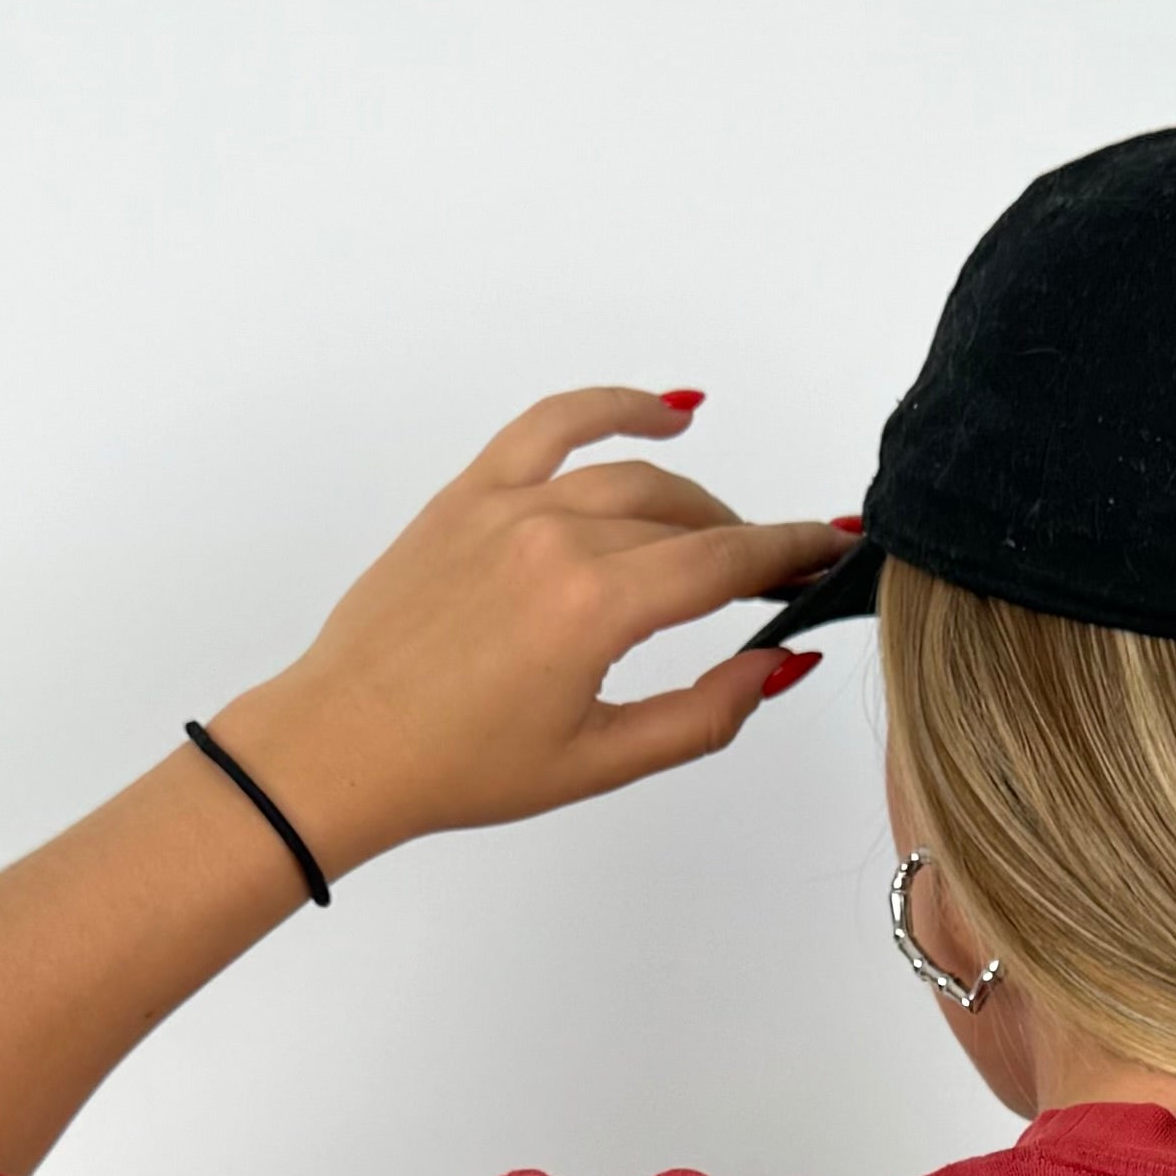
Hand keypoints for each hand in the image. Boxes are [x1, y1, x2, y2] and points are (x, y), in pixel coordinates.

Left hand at [211, 389, 845, 874]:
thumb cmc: (460, 767)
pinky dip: (616, 408)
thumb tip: (776, 665)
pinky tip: (669, 413)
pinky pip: (555, 424)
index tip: (831, 552)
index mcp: (593, 608)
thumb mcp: (601, 762)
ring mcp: (509, 505)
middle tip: (778, 573)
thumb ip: (703, 715)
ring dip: (693, 499)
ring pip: (634, 476)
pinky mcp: (469, 493)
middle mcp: (556, 538)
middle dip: (746, 542)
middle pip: (687, 519)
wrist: (344, 744)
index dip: (788, 555)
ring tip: (721, 535)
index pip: (723, 564)